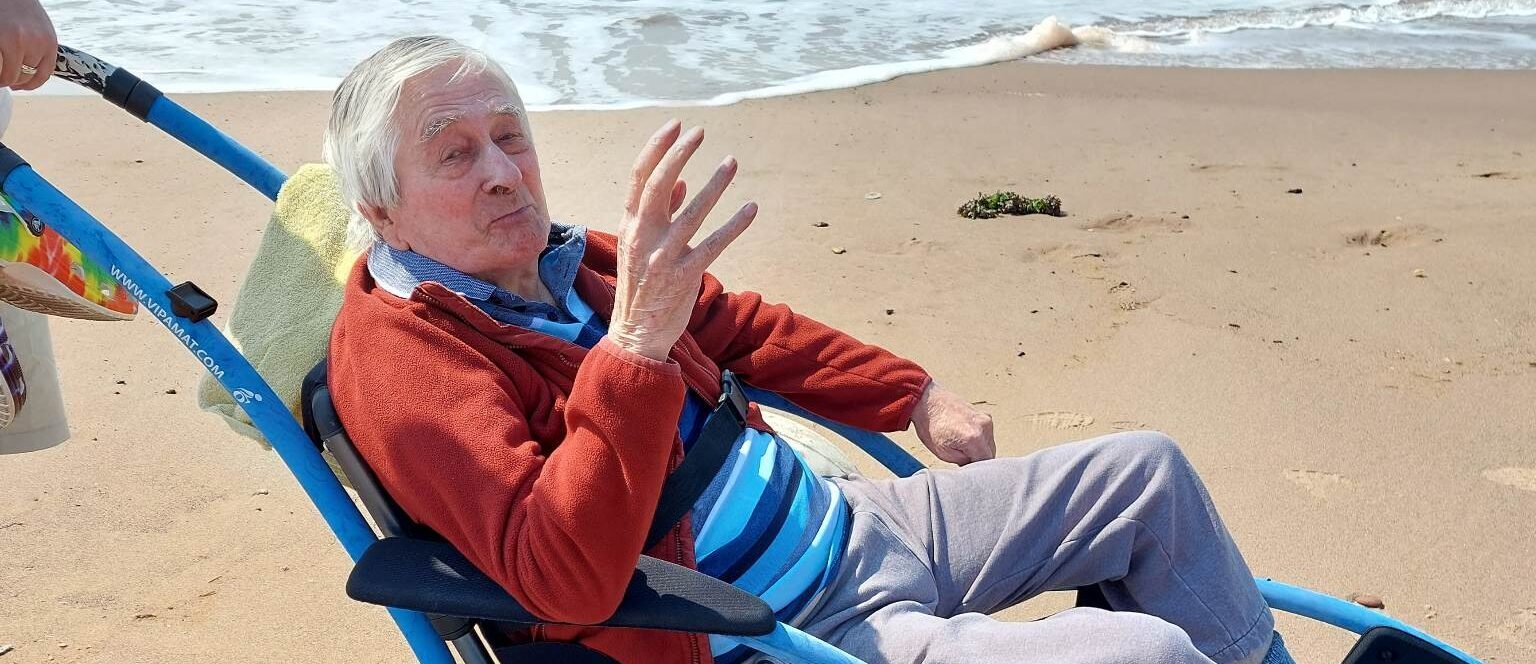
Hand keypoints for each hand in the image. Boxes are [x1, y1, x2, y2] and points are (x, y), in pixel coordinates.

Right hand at [0, 0, 56, 90]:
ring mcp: (19, 41)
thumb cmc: (19, 6)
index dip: (32, 84)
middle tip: (7, 81)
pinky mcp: (3, 39)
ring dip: (5, 80)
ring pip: (13, 75)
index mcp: (50, 41)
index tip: (23, 87)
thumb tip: (34, 64)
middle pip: (28, 75)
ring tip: (0, 79)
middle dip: (17, 82)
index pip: (44, 73)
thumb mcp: (38, 26)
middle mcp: (38, 43)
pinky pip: (1, 67)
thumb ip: (39, 44)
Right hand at [607, 120, 756, 360]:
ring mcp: (663, 256)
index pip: (639, 177)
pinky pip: (714, 244)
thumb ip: (661, 212)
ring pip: (692, 212)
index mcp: (630, 224)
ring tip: (731, 162)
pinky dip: (734, 224)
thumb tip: (681, 181)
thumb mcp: (641, 245)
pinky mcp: (684, 275)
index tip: (676, 125)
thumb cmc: (642, 285)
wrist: (636, 332)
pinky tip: (751, 207)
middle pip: (659, 185)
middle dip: (679, 154)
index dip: (657, 147)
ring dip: (714, 184)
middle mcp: (643, 236)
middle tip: (699, 133)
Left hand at [911, 382, 995, 464]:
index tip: (965, 468)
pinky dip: (978, 439)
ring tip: (960, 444)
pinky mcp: (984, 415)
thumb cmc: (930, 426)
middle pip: (990, 454)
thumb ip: (963, 462)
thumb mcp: (943, 453)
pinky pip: (986, 434)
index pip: (986, 463)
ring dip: (979, 448)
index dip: (975, 468)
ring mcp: (986, 419)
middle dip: (977, 458)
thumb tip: (973, 463)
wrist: (926, 401)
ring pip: (989, 444)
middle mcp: (984, 427)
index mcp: (975, 438)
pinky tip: (963, 436)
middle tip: (961, 457)